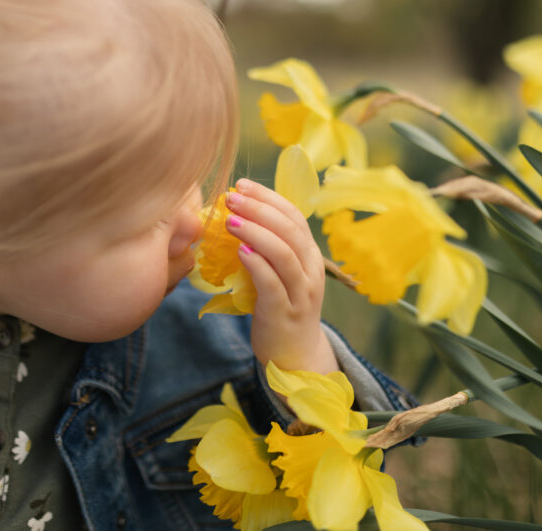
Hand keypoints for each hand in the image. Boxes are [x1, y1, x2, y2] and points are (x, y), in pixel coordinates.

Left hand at [225, 178, 338, 374]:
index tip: (242, 184)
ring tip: (230, 220)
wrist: (294, 356)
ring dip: (256, 232)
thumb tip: (234, 217)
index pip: (294, 216)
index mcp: (309, 256)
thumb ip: (265, 249)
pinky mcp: (285, 313)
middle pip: (290, 230)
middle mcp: (310, 270)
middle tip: (231, 197)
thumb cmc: (279, 309)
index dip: (268, 197)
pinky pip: (273, 284)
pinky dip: (257, 264)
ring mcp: (300, 293)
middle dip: (259, 209)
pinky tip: (240, 250)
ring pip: (284, 254)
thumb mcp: (278, 274)